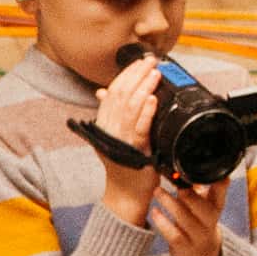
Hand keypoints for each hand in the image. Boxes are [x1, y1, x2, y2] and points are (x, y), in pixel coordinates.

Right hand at [92, 61, 167, 221]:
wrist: (125, 194)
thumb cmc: (123, 165)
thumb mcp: (113, 135)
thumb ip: (109, 113)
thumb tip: (102, 91)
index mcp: (105, 123)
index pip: (113, 91)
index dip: (127, 74)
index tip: (140, 61)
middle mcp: (110, 129)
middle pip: (121, 95)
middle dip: (136, 75)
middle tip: (150, 61)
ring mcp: (121, 139)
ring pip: (130, 107)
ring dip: (143, 87)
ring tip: (154, 73)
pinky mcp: (134, 151)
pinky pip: (140, 128)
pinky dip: (146, 112)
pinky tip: (152, 99)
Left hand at [149, 174, 228, 255]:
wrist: (203, 254)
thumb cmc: (200, 221)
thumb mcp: (206, 204)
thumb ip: (200, 186)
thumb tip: (188, 166)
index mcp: (215, 208)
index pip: (221, 195)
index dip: (220, 185)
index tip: (213, 174)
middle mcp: (209, 222)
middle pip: (204, 209)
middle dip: (189, 195)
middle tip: (175, 182)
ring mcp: (197, 236)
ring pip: (185, 219)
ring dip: (170, 204)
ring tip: (157, 191)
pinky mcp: (183, 246)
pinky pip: (173, 234)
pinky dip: (163, 223)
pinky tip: (155, 212)